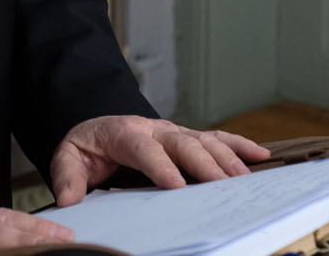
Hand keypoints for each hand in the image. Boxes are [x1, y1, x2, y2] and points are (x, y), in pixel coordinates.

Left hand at [50, 116, 270, 205]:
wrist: (98, 128)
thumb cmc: (88, 147)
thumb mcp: (68, 158)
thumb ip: (67, 176)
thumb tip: (70, 199)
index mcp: (122, 132)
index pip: (141, 146)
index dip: (158, 164)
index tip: (175, 185)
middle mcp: (154, 129)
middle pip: (181, 142)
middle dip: (202, 163)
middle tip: (220, 184)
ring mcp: (174, 133)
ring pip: (204, 141)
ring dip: (226, 158)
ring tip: (244, 178)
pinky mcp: (189, 139)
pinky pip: (217, 139)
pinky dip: (239, 146)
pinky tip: (260, 155)